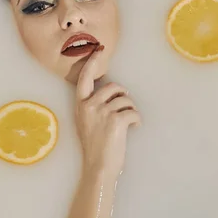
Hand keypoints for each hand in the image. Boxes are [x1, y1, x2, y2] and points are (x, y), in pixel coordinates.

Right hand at [76, 47, 140, 177]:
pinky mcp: (116, 120)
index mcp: (80, 105)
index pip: (85, 78)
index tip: (99, 50)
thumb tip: (110, 92)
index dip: (92, 62)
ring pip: (126, 100)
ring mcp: (102, 112)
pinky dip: (137, 120)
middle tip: (126, 107)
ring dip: (131, 110)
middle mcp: (89, 105)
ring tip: (128, 124)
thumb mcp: (86, 123)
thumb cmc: (95, 147)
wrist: (98, 167)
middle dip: (123, 95)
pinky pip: (134, 112)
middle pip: (113, 87)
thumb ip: (92, 106)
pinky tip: (134, 129)